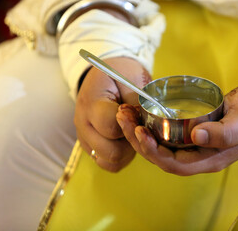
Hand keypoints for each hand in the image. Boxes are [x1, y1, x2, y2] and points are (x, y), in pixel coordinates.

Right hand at [75, 57, 150, 171]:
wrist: (104, 76)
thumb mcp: (131, 79)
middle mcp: (83, 124)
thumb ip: (139, 103)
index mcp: (91, 103)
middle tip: (138, 127)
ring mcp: (84, 138)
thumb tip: (154, 124)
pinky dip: (120, 157)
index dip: (130, 124)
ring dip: (126, 152)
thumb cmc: (120, 74)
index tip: (136, 112)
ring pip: (109, 161)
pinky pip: (107, 163)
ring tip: (132, 133)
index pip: (110, 126)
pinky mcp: (90, 146)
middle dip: (130, 143)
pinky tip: (126, 141)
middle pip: (110, 151)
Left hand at [116, 80, 237, 175]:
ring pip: (162, 144)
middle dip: (139, 140)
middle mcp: (200, 155)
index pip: (175, 164)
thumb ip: (225, 133)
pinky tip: (142, 111)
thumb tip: (196, 137)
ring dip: (141, 131)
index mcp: (211, 159)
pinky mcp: (193, 130)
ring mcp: (196, 143)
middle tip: (124, 117)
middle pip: (162, 155)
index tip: (138, 131)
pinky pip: (168, 132)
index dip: (153, 151)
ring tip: (127, 113)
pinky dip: (152, 123)